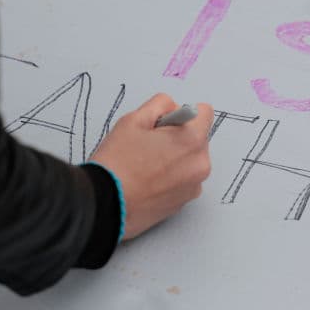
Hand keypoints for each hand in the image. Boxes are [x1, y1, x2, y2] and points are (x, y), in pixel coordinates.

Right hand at [91, 94, 212, 239]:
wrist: (105, 204)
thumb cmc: (117, 162)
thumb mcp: (134, 120)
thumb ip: (160, 105)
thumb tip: (172, 108)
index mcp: (192, 140)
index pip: (204, 113)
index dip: (182, 114)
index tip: (164, 124)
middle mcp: (200, 165)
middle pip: (197, 138)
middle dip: (178, 137)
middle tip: (148, 146)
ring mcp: (193, 187)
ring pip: (189, 161)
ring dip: (175, 159)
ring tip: (145, 166)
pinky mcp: (183, 203)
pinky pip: (183, 181)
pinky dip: (170, 178)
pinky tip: (147, 181)